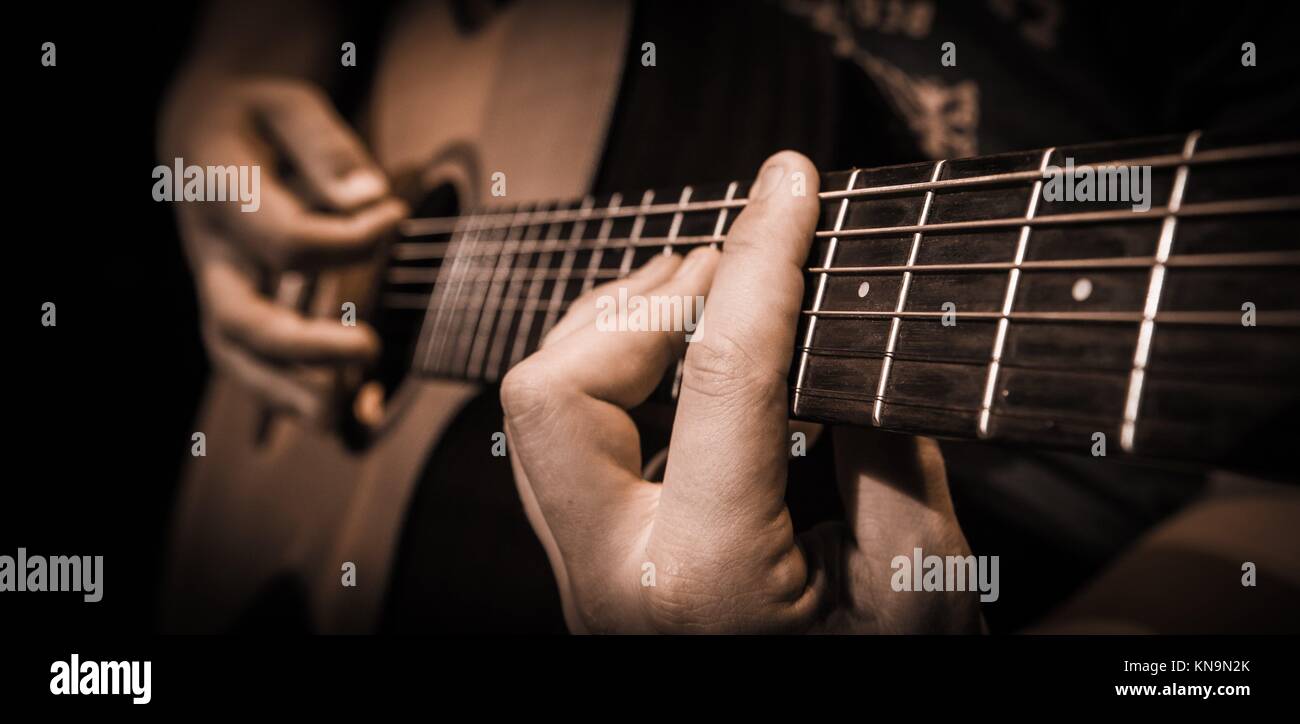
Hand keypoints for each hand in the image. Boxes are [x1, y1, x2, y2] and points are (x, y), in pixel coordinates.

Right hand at [161, 77, 406, 418]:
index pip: (287, 240)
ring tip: (342, 418)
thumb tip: (370, 200)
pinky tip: (347, 418)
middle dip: (302, 347)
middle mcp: (214, 254)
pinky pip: (254, 364)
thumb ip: (326, 150)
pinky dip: (293, 399)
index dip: (349, 240)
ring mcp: (221, 289)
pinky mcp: (237, 311)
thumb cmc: (260, 118)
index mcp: (220, 196)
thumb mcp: (289, 106)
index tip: (396, 216)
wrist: (207, 133)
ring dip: (289, 395)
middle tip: (368, 348)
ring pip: (239, 357)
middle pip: (240, 319)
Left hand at [501, 151, 983, 633]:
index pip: (721, 380)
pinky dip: (611, 369)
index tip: (790, 186)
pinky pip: (556, 436)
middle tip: (734, 264)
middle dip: (643, 300)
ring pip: (536, 407)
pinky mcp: (583, 559)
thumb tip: (841, 347)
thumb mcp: (918, 597)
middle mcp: (611, 576)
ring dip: (616, 326)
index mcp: (702, 584)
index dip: (763, 262)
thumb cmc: (871, 689)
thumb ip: (890, 467)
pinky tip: (679, 360)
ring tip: (707, 296)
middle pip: (554, 389)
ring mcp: (582, 571)